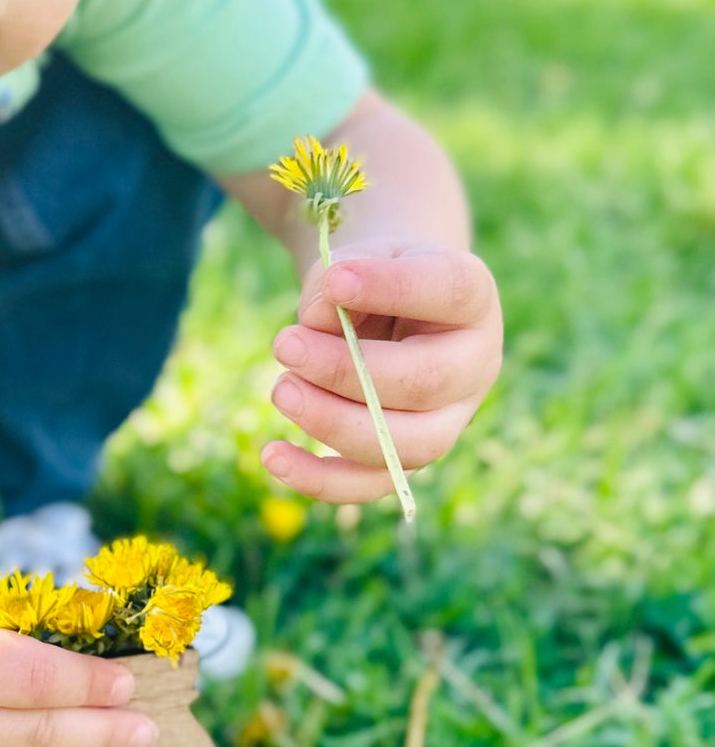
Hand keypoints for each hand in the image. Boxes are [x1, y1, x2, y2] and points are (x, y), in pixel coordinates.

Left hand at [261, 240, 502, 503]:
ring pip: (404, 445)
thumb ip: (340, 280)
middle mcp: (474, 366)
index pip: (451, 291)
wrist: (386, 309)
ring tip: (281, 389)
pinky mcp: (406, 458)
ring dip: (333, 422)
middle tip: (285, 345)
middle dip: (346, 369)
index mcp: (472, 300)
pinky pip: (371, 485)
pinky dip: (318, 478)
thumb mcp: (359, 261)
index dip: (393, 286)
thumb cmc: (372, 281)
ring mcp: (448, 420)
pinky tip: (273, 456)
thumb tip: (317, 320)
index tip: (335, 279)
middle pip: (425, 382)